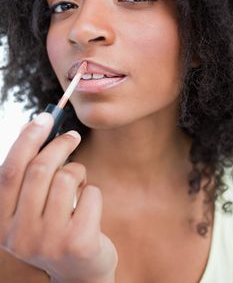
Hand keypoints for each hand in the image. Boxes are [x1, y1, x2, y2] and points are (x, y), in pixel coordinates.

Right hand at [0, 113, 117, 282]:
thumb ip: (28, 172)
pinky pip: (91, 194)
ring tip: (80, 185)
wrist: (80, 274)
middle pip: (40, 170)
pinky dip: (93, 191)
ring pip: (67, 178)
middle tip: (73, 136)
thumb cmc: (56, 229)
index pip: (10, 171)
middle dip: (60, 145)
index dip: (26, 139)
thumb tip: (29, 127)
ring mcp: (49, 242)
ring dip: (78, 172)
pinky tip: (88, 207)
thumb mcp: (34, 205)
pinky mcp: (78, 243)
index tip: (44, 117)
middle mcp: (20, 235)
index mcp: (4, 222)